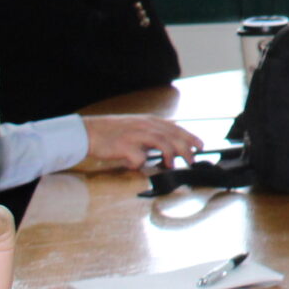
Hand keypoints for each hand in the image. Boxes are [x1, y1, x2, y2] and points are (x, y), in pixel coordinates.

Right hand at [79, 114, 201, 173]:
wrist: (88, 131)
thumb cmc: (112, 132)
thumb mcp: (136, 127)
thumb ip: (152, 134)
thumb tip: (169, 146)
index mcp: (150, 121)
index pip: (176, 128)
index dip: (190, 137)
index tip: (200, 146)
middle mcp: (145, 126)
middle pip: (173, 135)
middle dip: (186, 148)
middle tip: (191, 160)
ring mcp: (135, 135)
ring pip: (162, 142)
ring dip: (170, 154)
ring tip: (171, 164)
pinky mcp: (124, 146)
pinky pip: (138, 157)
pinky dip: (139, 163)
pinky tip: (134, 166)